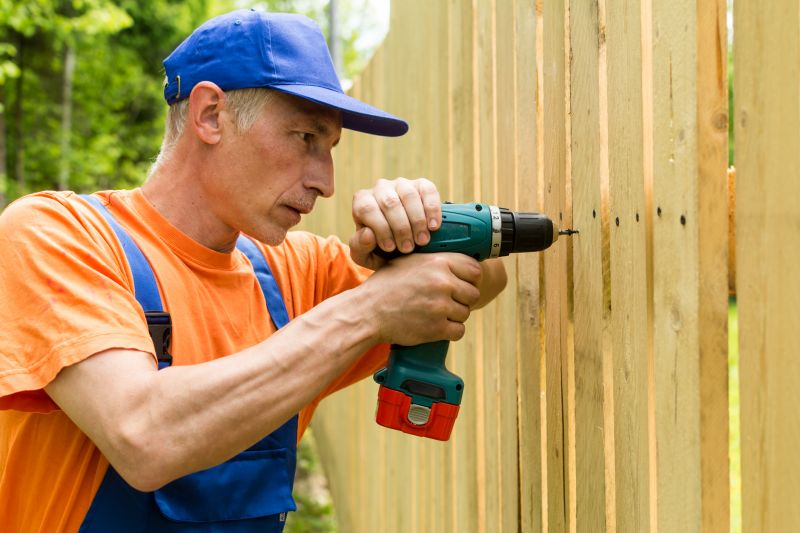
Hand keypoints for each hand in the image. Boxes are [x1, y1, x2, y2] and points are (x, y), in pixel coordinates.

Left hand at [349, 178, 441, 269]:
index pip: (367, 209)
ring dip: (417, 221)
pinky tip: (433, 227)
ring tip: (421, 240)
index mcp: (362, 201)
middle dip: (401, 228)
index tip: (390, 248)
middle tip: (408, 248)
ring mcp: (401, 184)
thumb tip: (368, 234)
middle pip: (390, 203)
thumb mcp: (365, 255)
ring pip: (408, 196)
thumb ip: (360, 247)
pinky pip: (427, 191)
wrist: (404, 248)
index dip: (380, 229)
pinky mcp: (421, 185)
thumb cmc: (380, 249)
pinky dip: (432, 209)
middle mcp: (380, 188)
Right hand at [360, 252, 482, 345]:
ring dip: (455, 315)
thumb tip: (458, 263)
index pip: (474, 269)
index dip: (470, 278)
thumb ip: (435, 261)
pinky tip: (436, 326)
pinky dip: (450, 331)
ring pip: (466, 312)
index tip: (462, 284)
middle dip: (463, 298)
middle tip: (447, 301)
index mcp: (438, 262)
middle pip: (473, 293)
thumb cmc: (385, 286)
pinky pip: (459, 331)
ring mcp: (440, 306)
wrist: (367, 312)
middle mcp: (442, 282)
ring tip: (436, 313)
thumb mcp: (409, 261)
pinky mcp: (436, 328)